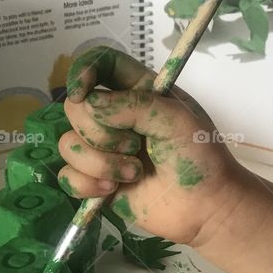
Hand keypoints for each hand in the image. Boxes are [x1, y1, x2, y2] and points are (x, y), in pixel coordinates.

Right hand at [59, 47, 246, 246]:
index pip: (101, 65)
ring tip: (133, 173)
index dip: (83, 71)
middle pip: (75, 108)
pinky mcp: (96, 181)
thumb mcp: (177, 120)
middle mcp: (115, 117)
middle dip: (101, 133)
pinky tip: (112, 191)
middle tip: (136, 146)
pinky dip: (87, 184)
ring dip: (100, 163)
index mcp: (137, 92)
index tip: (82, 93)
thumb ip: (134, 105)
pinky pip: (67, 176)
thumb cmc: (200, 158)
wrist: (205, 207)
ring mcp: (103, 150)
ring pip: (68, 144)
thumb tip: (90, 103)